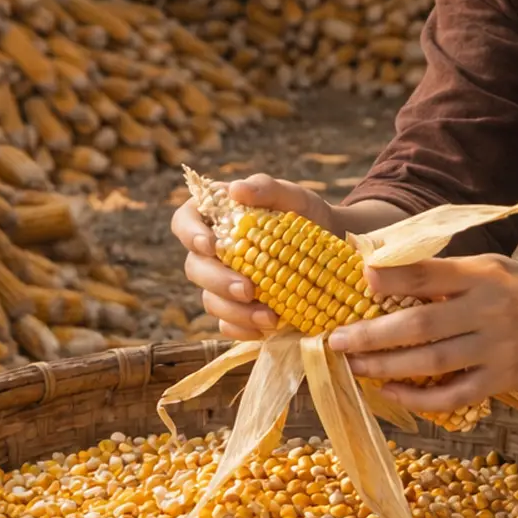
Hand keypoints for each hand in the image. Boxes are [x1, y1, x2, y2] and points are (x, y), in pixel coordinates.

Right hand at [172, 173, 340, 340]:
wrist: (334, 249)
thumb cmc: (305, 215)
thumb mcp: (292, 196)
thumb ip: (265, 188)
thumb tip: (235, 189)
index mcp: (215, 218)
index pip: (184, 222)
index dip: (190, 234)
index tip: (211, 245)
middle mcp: (212, 253)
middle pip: (195, 268)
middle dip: (218, 281)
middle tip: (246, 290)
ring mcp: (222, 284)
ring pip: (210, 301)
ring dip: (235, 312)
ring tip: (269, 317)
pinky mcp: (238, 311)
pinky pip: (227, 326)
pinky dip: (244, 330)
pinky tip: (267, 329)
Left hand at [326, 254, 517, 414]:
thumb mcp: (490, 268)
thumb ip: (444, 274)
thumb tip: (379, 275)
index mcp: (483, 273)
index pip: (429, 273)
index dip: (392, 277)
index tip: (360, 281)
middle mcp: (491, 309)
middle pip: (421, 325)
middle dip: (373, 335)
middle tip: (336, 340)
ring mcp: (498, 348)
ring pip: (432, 363)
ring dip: (386, 368)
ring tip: (353, 366)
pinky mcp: (504, 379)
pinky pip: (454, 395)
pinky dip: (419, 398)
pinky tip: (389, 392)